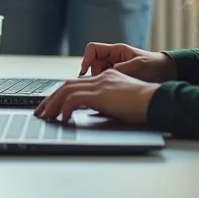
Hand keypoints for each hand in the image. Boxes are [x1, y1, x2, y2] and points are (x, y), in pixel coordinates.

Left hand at [33, 69, 159, 124]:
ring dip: (52, 104)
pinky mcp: (100, 94)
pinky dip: (65, 109)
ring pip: (66, 90)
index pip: (76, 83)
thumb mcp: (121, 103)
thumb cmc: (145, 106)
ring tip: (45, 117)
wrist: (158, 101)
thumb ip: (106, 104)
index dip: (61, 94)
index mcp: (106, 78)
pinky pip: (74, 99)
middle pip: (66, 85)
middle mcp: (101, 78)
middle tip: (40, 112)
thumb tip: (93, 113)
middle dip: (50, 99)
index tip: (52, 105)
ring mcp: (100, 84)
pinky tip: (62, 119)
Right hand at [79, 42, 176, 82]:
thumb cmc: (154, 65)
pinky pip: (105, 79)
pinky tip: (112, 91)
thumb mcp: (137, 66)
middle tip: (100, 84)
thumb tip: (105, 76)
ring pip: (98, 72)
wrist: (167, 72)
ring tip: (108, 88)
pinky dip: (105, 85)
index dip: (86, 59)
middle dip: (93, 74)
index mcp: (116, 50)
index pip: (92, 49)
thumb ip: (121, 69)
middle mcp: (113, 57)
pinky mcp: (118, 76)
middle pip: (92, 63)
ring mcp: (114, 67)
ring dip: (100, 80)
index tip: (85, 71)